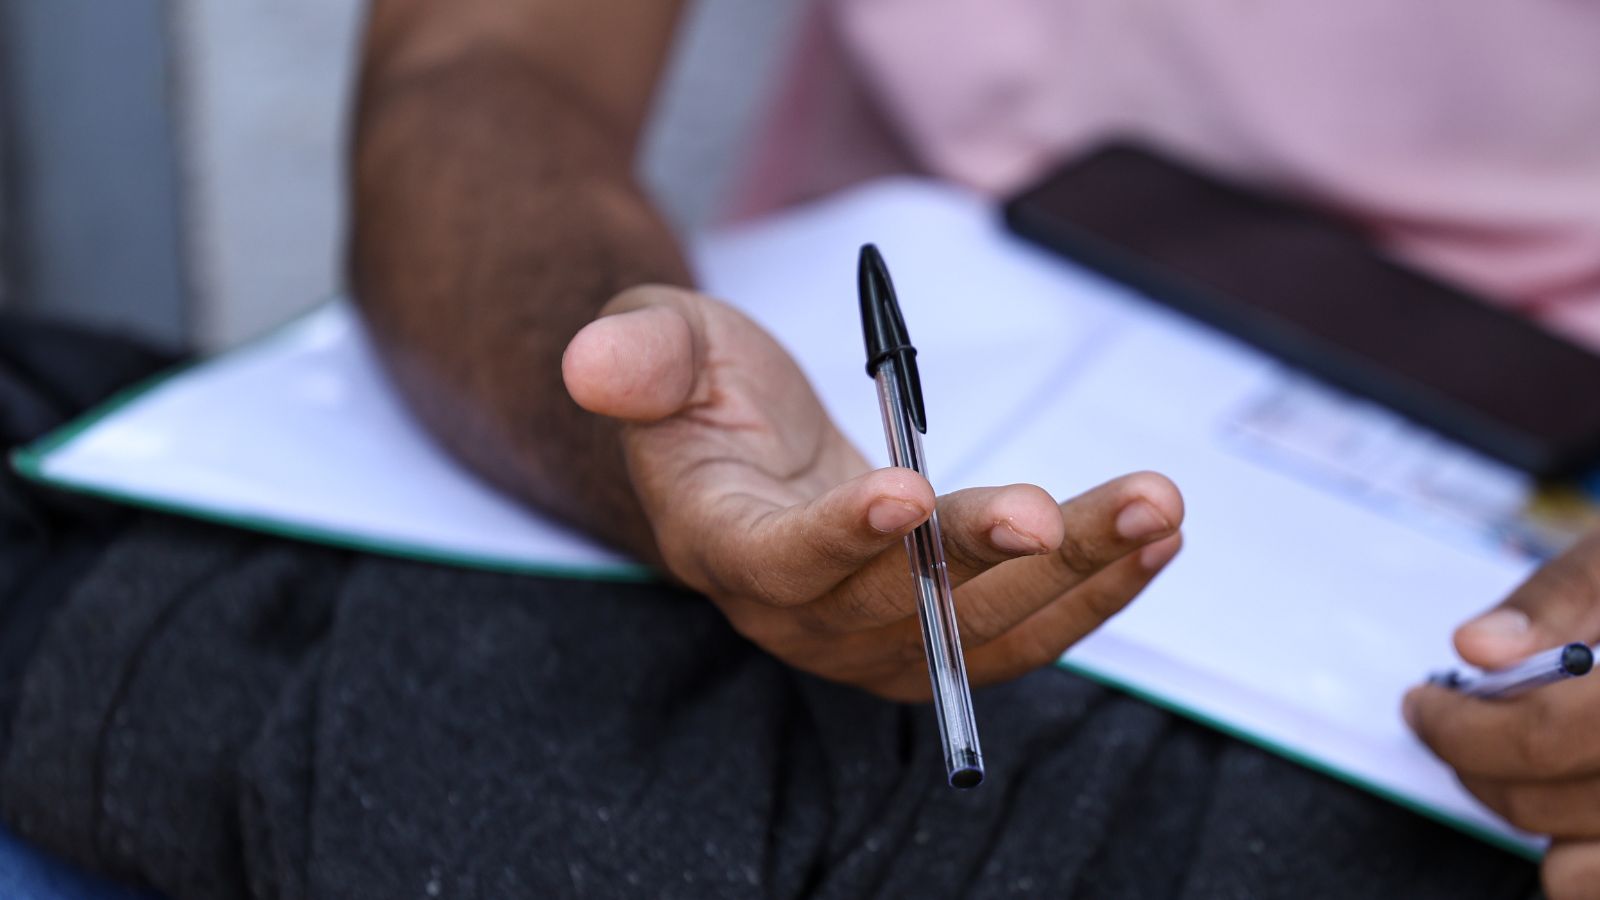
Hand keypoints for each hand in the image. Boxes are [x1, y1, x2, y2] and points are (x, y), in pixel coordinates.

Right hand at [562, 285, 1183, 700]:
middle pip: (897, 608)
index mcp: (725, 543)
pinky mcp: (937, 632)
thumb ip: (639, 355)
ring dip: (1073, 577)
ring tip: (1151, 509)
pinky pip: (1021, 632)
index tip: (901, 492)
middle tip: (1052, 512)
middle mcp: (801, 612)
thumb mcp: (661, 343)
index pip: (779, 559)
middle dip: (980, 561)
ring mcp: (874, 635)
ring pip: (981, 632)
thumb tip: (592, 363)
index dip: (839, 538)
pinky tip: (1152, 538)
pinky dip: (1092, 589)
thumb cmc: (702, 389)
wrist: (741, 453)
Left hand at [1405, 530, 1599, 897]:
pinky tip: (1574, 799)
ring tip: (1521, 761)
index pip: (1545, 735)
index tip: (1423, 705)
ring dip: (1533, 816)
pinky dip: (1580, 859)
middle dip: (1477, 765)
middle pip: (1547, 805)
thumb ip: (1565, 595)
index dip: (1460, 726)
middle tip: (1451, 725)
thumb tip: (1478, 646)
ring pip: (1576, 869)